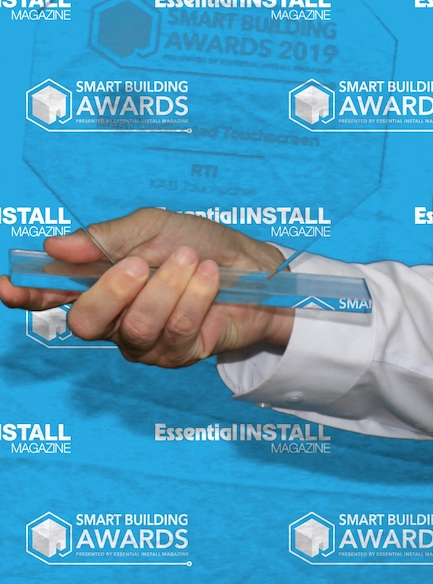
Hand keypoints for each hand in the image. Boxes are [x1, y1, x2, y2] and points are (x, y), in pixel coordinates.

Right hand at [0, 207, 290, 365]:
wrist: (257, 267)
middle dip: (114, 290)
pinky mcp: (178, 355)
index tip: (6, 285)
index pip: (52, 295)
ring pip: (137, 327)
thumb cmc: (202, 244)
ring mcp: (145, 342)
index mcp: (101, 282)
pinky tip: (211, 279)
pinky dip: (196, 296)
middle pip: (87, 323)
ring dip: (170, 287)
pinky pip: (177, 331)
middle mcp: (116, 318)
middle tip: (144, 263)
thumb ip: (104, 238)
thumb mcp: (153, 227)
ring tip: (193, 261)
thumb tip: (54, 246)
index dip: (26, 293)